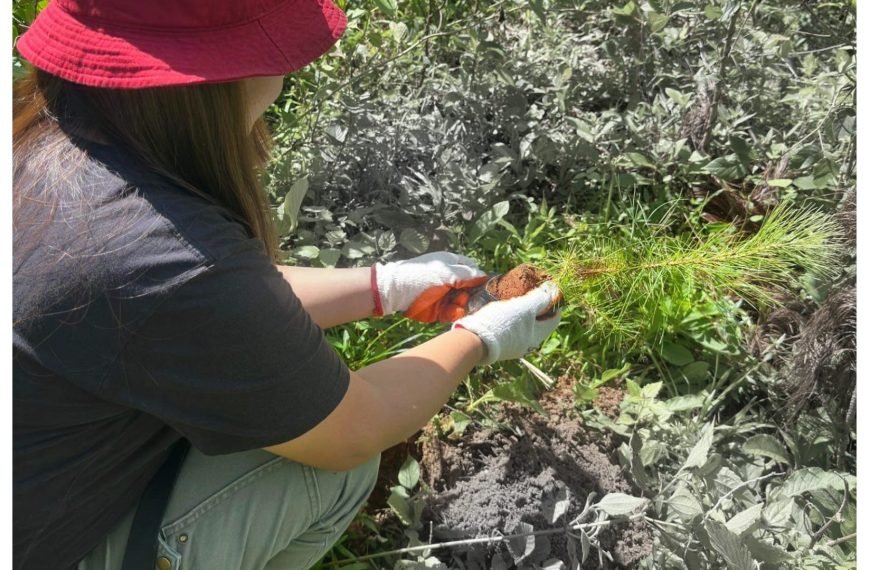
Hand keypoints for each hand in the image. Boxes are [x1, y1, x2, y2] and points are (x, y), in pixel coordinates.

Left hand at [372, 252, 487, 319]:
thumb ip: (466, 275)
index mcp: (452, 265)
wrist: (396, 292)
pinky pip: (453, 312)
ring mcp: (445, 295)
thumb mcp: (445, 273)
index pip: (473, 271)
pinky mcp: (439, 309)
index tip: (487, 287)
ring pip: (463, 302)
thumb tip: (484, 275)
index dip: (480, 278)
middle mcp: (451, 280)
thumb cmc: (420, 277)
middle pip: (471, 289)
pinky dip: (454, 313)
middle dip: (473, 295)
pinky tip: (454, 311)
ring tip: (458, 305)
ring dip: (463, 304)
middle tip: (471, 298)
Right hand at [452, 282, 560, 364]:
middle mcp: (527, 345)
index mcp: (537, 337)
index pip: (554, 319)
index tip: (551, 290)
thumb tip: (554, 288)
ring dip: (523, 312)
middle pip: (539, 323)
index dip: (555, 303)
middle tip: (533, 291)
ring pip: (523, 326)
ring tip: (517, 297)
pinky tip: (503, 308)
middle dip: (538, 307)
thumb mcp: (524, 307)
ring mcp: (512, 346)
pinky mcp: (498, 344)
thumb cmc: (502, 323)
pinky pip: (510, 328)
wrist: (473, 340)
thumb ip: (540, 298)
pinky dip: (511, 317)